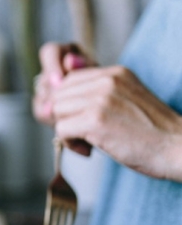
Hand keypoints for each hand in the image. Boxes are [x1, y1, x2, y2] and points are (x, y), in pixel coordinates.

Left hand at [53, 65, 181, 180]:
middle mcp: (106, 80)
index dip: (69, 104)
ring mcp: (100, 99)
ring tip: (87, 142)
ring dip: (66, 130)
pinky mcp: (95, 120)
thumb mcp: (125, 101)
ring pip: (57, 111)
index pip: (69, 81)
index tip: (81, 121)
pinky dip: (70, 144)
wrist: (179, 148)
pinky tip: (89, 151)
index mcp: (114, 73)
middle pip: (59, 95)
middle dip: (65, 117)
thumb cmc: (152, 133)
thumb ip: (97, 96)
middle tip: (83, 135)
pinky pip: (61, 129)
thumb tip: (54, 104)